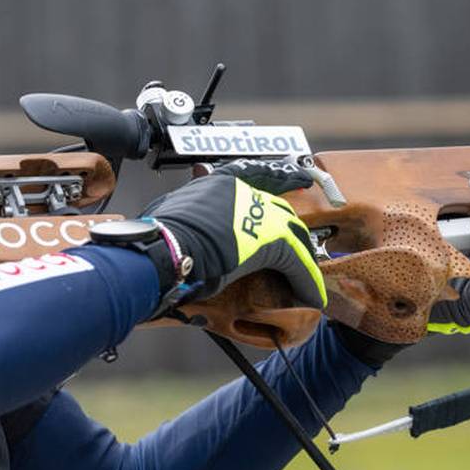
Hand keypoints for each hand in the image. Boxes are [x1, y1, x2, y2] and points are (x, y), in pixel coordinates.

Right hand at [140, 159, 325, 309]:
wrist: (166, 249)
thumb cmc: (159, 235)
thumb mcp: (171, 210)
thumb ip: (186, 211)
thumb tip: (178, 219)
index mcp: (219, 184)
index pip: (257, 175)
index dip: (281, 176)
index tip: (298, 176)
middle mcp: (244, 192)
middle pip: (279, 210)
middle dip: (291, 230)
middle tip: (301, 246)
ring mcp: (259, 214)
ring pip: (293, 235)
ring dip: (301, 260)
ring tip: (306, 280)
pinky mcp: (272, 240)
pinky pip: (297, 261)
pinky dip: (305, 279)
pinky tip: (311, 295)